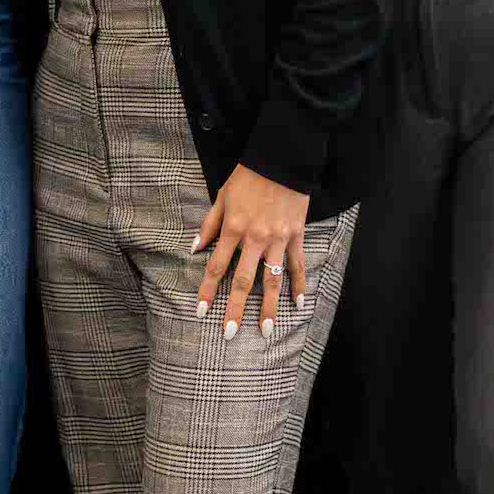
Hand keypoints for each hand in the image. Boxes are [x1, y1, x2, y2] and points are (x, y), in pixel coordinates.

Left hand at [193, 165, 311, 338]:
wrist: (281, 160)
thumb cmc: (248, 177)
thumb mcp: (222, 196)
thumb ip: (209, 225)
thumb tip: (194, 249)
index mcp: (233, 229)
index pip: (216, 267)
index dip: (207, 291)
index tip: (201, 311)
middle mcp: (254, 238)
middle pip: (243, 281)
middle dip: (235, 309)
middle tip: (230, 333)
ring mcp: (277, 239)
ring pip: (272, 280)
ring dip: (269, 307)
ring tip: (266, 330)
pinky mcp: (296, 236)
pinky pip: (297, 265)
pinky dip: (299, 285)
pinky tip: (298, 304)